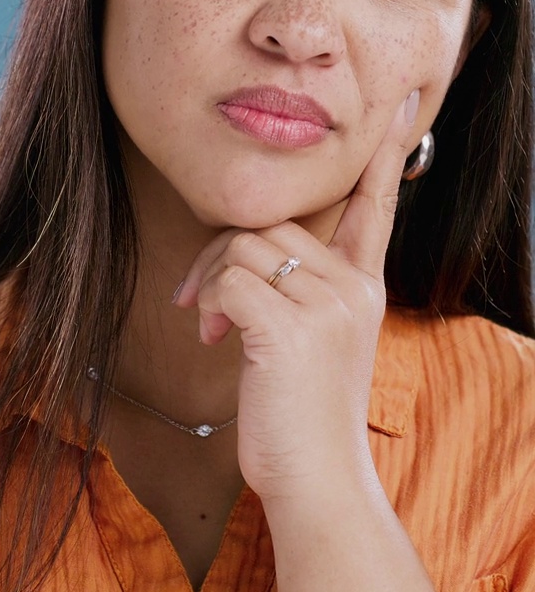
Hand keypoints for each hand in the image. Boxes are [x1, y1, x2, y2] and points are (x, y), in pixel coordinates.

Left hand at [173, 93, 418, 502]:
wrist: (316, 481)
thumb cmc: (303, 416)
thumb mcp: (316, 344)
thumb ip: (301, 294)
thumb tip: (246, 259)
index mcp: (363, 286)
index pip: (374, 207)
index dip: (381, 159)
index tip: (391, 110)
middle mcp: (354, 287)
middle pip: (273, 221)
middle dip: (222, 252)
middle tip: (200, 298)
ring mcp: (328, 306)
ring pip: (245, 243)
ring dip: (209, 279)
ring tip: (207, 323)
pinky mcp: (292, 329)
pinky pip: (229, 277)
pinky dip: (207, 299)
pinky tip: (212, 335)